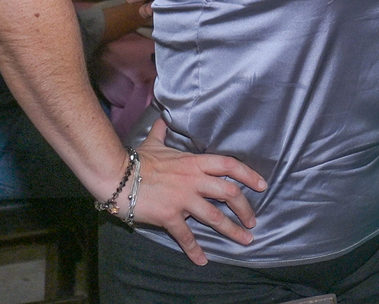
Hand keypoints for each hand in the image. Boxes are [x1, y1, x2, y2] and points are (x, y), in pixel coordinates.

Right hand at [128, 119, 266, 264]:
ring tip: (245, 240)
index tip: (261, 185)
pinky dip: (195, 250)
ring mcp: (183, 199)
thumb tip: (162, 118)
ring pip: (215, 217)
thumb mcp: (154, 142)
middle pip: (229, 193)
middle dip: (245, 208)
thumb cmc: (136, 160)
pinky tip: (203, 260)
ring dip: (232, 230)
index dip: (249, 174)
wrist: (116, 176)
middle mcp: (194, 180)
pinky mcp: (170, 216)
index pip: (229, 165)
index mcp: (194, 162)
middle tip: (253, 220)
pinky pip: (186, 236)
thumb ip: (163, 132)